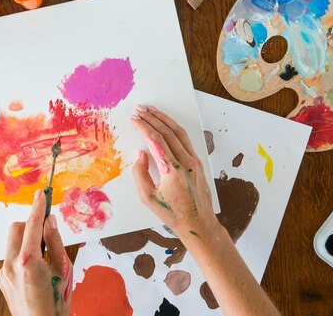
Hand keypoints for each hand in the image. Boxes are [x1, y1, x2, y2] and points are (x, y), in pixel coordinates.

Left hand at [0, 190, 72, 315]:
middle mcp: (11, 265)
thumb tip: (50, 220)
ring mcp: (4, 273)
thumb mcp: (64, 270)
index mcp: (29, 262)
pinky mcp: (2, 279)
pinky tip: (37, 270)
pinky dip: (23, 254)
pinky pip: (11, 257)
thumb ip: (56, 242)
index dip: (38, 206)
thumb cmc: (56, 304)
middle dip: (30, 224)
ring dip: (27, 240)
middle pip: (16, 228)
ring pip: (13, 243)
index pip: (32, 225)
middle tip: (47, 232)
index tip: (42, 194)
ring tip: (45, 257)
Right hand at [130, 105, 218, 240]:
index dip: (143, 127)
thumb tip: (140, 154)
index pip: (156, 140)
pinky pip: (186, 140)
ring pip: (179, 133)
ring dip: (165, 119)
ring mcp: (194, 161)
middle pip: (167, 132)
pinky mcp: (198, 163)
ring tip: (153, 110)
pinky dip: (175, 129)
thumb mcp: (148, 198)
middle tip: (140, 109)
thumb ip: (140, 174)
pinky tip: (167, 124)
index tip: (134, 118)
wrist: (198, 224)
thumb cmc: (172, 214)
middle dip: (152, 118)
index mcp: (172, 170)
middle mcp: (186, 162)